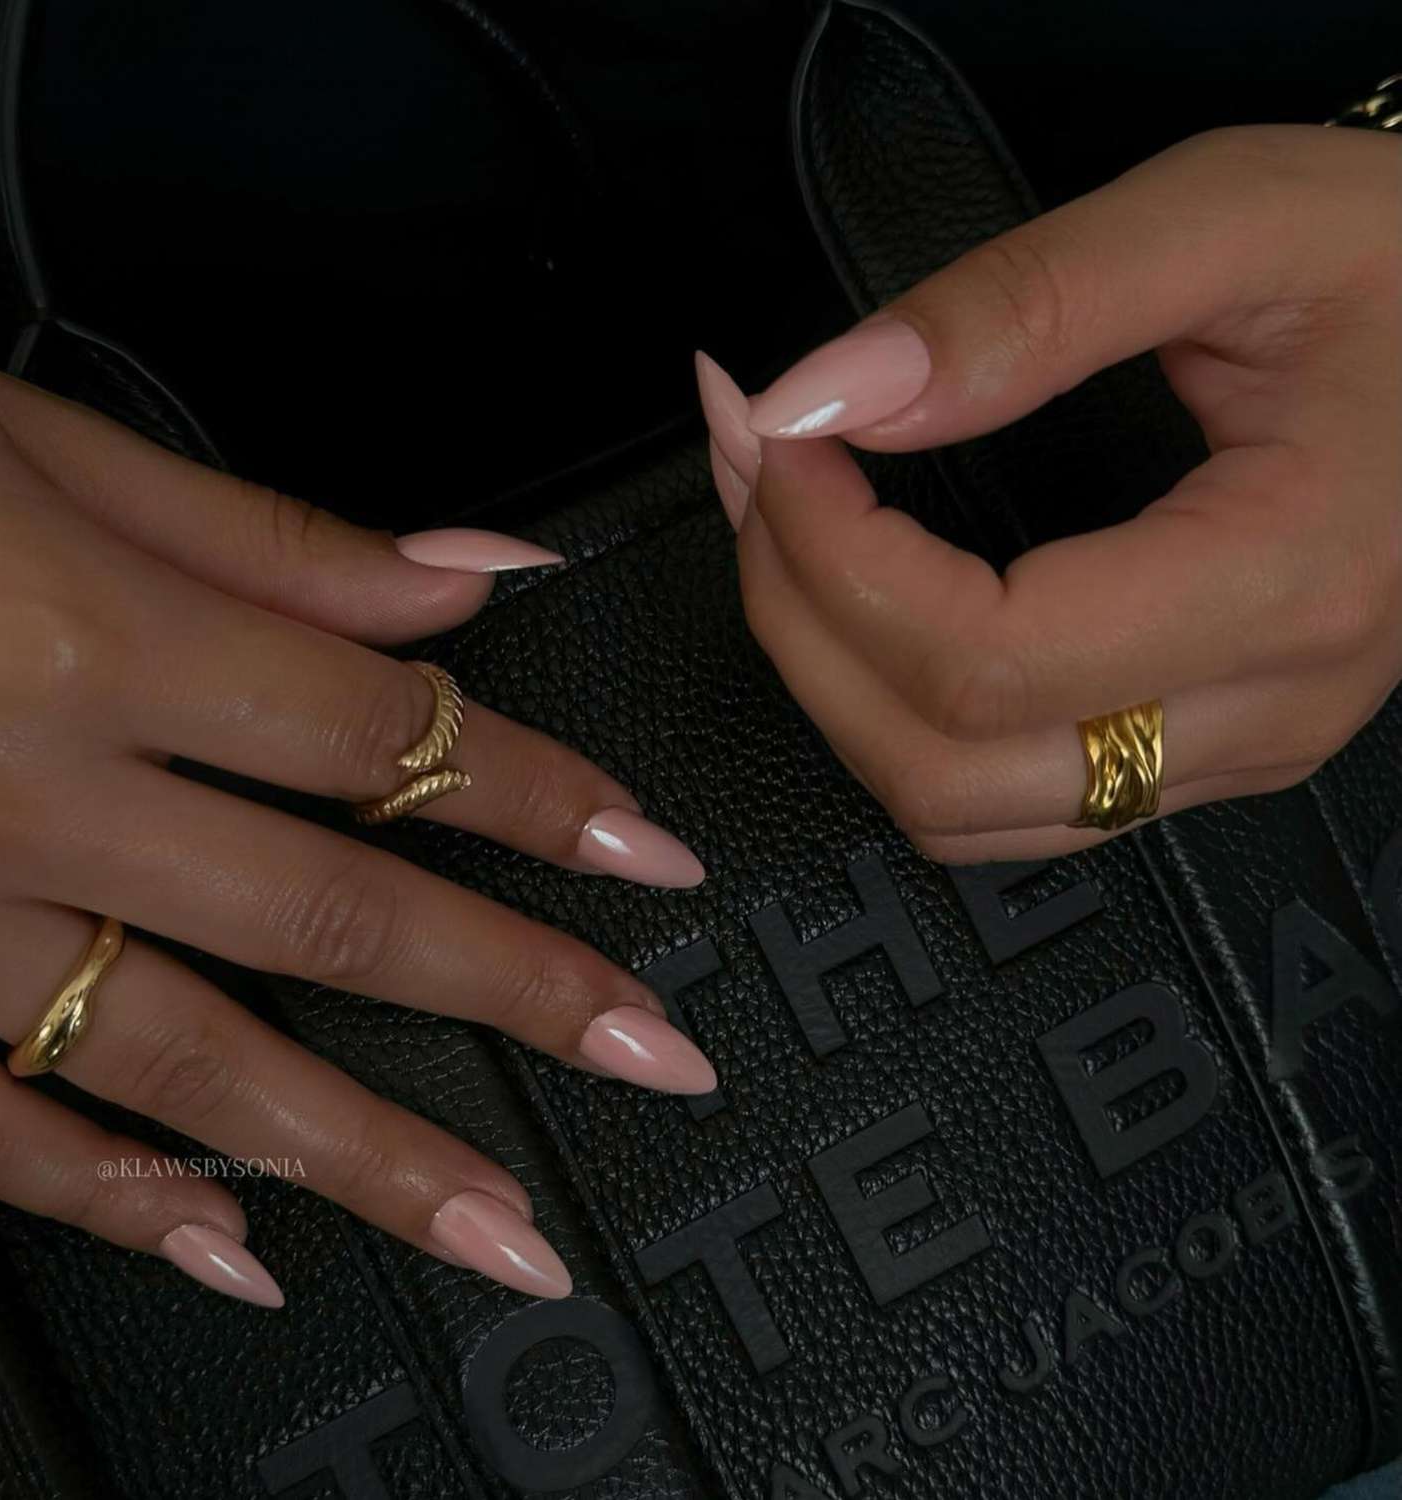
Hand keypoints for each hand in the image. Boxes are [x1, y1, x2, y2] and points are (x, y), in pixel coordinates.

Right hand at [0, 337, 711, 1305]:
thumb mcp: (28, 443)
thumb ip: (265, 537)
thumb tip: (463, 581)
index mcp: (84, 638)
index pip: (377, 736)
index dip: (536, 796)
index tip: (646, 858)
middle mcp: (19, 796)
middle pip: (327, 913)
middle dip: (514, 993)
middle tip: (651, 1060)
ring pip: (185, 1060)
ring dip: (363, 1155)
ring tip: (498, 1225)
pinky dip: (108, 1202)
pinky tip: (229, 1256)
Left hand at [697, 125, 1401, 862]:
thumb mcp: (1233, 220)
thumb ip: (1024, 306)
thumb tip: (836, 397)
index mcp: (1286, 581)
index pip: (983, 655)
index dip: (831, 557)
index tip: (776, 437)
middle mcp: (1262, 708)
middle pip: (940, 760)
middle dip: (799, 617)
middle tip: (758, 472)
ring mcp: (1232, 749)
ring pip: (957, 807)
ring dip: (835, 681)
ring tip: (793, 537)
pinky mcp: (1204, 750)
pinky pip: (1003, 797)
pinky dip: (898, 716)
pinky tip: (871, 611)